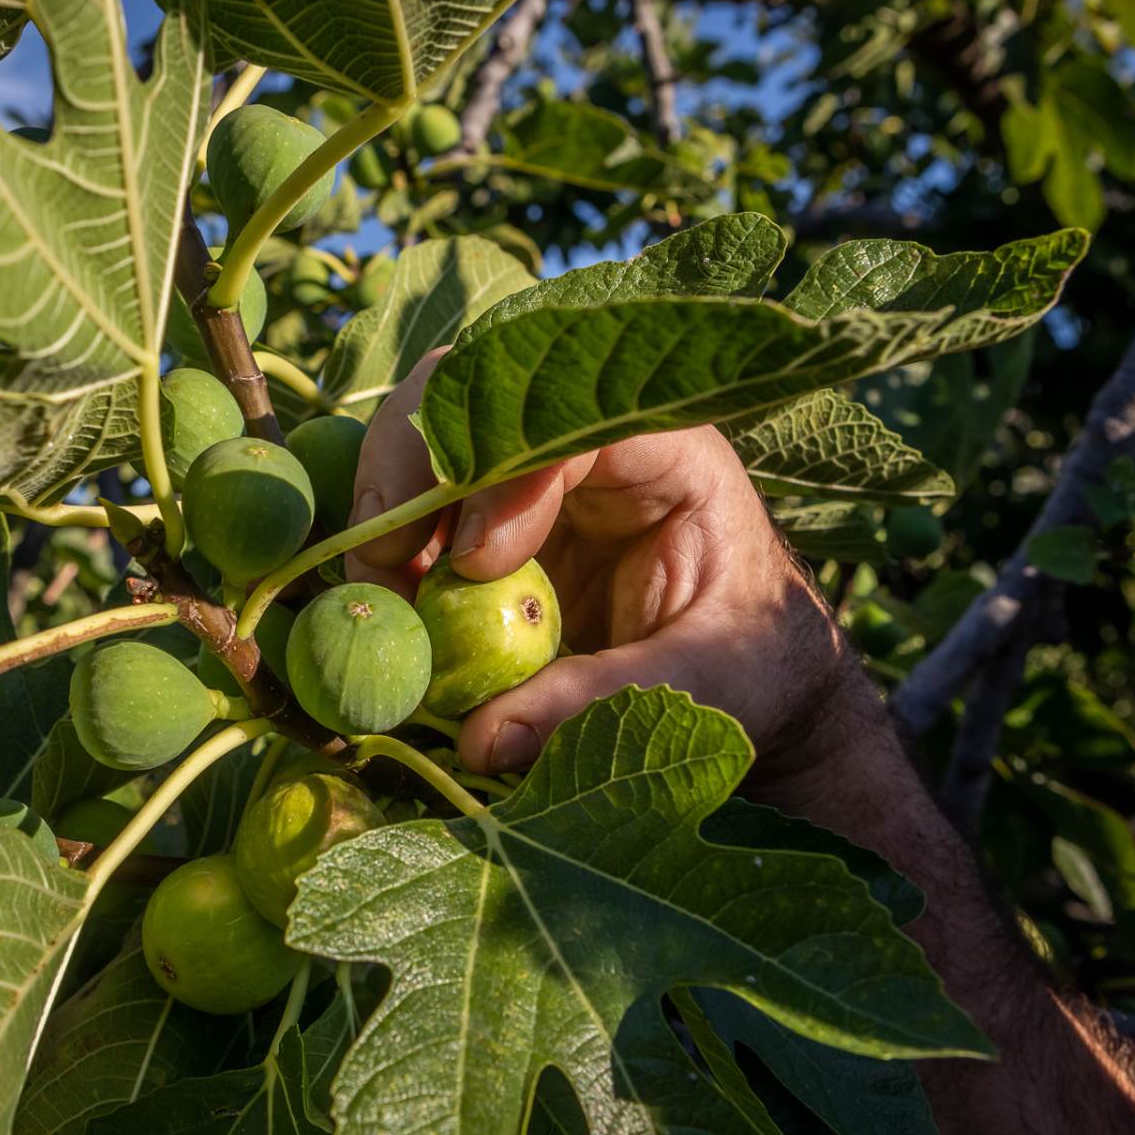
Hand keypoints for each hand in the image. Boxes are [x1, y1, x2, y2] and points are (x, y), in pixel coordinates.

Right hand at [346, 349, 862, 791]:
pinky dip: (390, 547)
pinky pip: (422, 502)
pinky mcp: (495, 517)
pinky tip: (389, 604)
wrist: (756, 677)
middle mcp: (590, 438)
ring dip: (386, 506)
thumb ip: (597, 705)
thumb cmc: (753, 668)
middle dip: (413, 466)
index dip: (505, 470)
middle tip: (380, 563)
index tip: (473, 563)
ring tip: (379, 594)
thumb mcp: (701, 691)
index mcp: (667, 450)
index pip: (567, 413)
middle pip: (476, 393)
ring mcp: (533, 472)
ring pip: (430, 433)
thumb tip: (480, 742)